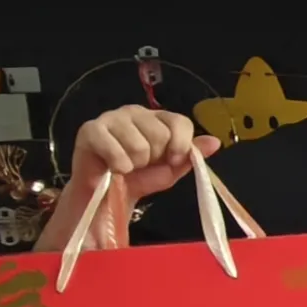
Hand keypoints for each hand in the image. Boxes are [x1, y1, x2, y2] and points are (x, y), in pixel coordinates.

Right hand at [70, 105, 215, 202]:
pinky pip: (116, 151)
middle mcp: (136, 111)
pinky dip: (118, 167)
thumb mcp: (171, 170)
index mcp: (158, 118)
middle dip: (153, 159)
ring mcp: (112, 117)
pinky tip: (112, 167)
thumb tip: (215, 142)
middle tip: (140, 165)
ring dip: (134, 166)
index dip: (181, 146)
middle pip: (160, 135)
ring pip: (139, 146)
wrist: (106, 194)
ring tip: (125, 166)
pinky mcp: (91, 129)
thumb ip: (191, 155)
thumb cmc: (139, 178)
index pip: (180, 122)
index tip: (172, 161)